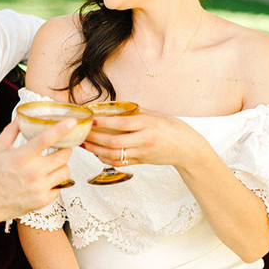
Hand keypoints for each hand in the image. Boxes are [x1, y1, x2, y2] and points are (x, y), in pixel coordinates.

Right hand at [0, 116, 77, 220]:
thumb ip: (11, 131)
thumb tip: (21, 117)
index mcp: (22, 157)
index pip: (46, 139)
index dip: (61, 128)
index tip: (72, 121)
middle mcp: (33, 173)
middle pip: (64, 155)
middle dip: (64, 148)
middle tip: (60, 147)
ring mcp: (40, 188)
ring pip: (66, 171)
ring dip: (62, 165)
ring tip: (53, 164)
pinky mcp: (43, 200)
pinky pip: (61, 186)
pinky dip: (56, 181)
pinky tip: (46, 179)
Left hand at [85, 108, 205, 170]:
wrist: (187, 148)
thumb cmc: (171, 127)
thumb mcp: (155, 114)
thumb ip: (136, 111)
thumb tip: (114, 106)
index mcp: (147, 124)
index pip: (121, 123)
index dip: (103, 122)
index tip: (90, 119)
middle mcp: (144, 139)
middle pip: (113, 141)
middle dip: (94, 138)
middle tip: (81, 133)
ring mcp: (142, 152)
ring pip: (114, 154)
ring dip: (96, 150)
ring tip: (84, 144)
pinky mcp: (141, 161)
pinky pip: (120, 162)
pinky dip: (106, 159)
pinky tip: (97, 153)